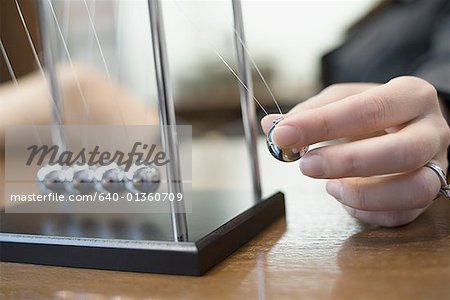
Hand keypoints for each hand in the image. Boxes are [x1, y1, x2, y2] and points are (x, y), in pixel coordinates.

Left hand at [262, 76, 449, 226]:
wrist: (409, 124)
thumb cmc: (372, 111)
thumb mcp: (342, 100)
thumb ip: (309, 112)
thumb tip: (271, 126)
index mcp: (410, 95)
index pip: (369, 109)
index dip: (323, 124)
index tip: (284, 134)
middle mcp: (432, 130)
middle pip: (401, 152)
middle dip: (347, 162)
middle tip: (306, 165)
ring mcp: (437, 166)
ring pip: (413, 190)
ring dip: (363, 194)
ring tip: (330, 186)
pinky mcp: (429, 195)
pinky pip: (402, 214)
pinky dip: (367, 211)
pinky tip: (345, 198)